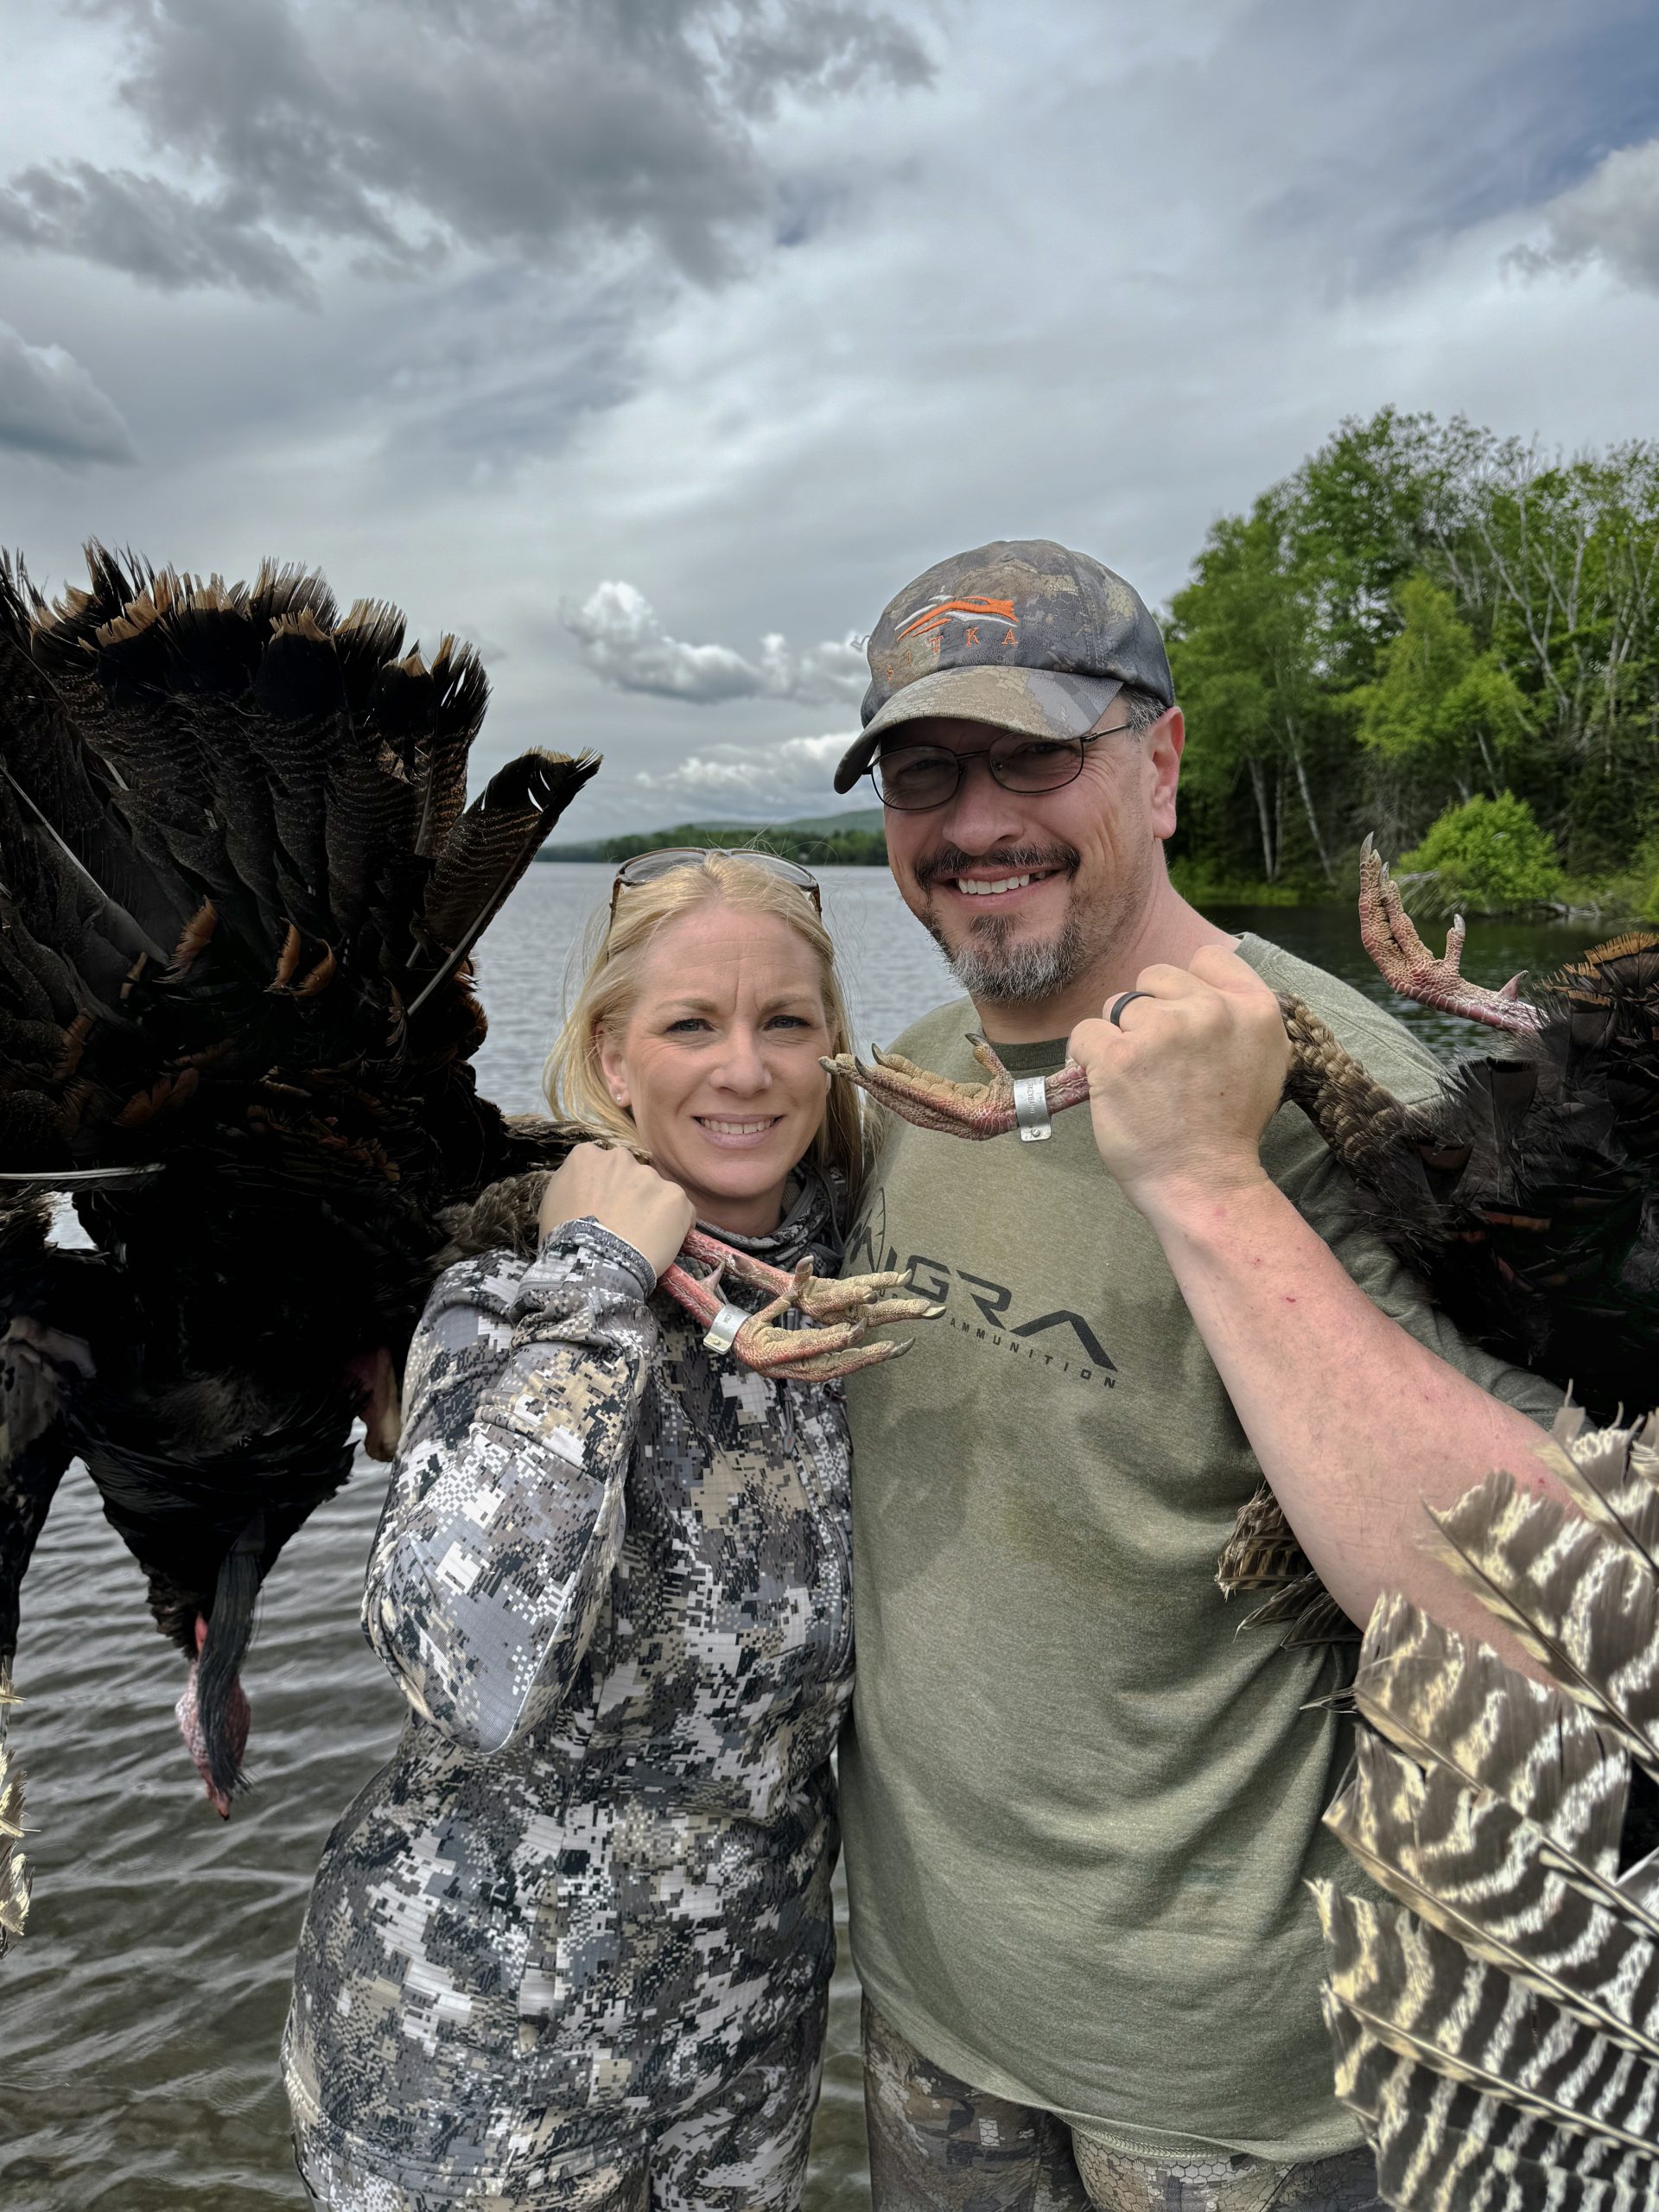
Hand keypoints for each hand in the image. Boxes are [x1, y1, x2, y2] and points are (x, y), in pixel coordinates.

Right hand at [538, 1143, 694, 1280]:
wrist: (593, 1265)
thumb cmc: (564, 1239)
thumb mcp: (552, 1203)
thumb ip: (572, 1184)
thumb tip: (585, 1186)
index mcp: (587, 1156)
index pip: (601, 1165)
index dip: (604, 1190)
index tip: (604, 1209)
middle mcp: (621, 1158)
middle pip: (631, 1175)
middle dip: (630, 1195)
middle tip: (623, 1225)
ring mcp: (651, 1177)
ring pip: (656, 1192)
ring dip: (652, 1210)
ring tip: (641, 1240)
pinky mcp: (676, 1197)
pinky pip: (681, 1211)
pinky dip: (676, 1225)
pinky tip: (661, 1244)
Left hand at [1066, 945, 1289, 1221]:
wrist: (1204, 1183)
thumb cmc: (1227, 1129)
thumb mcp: (1263, 1060)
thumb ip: (1237, 1017)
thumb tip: (1197, 990)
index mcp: (1255, 1009)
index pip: (1208, 957)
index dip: (1186, 988)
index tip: (1183, 1020)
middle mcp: (1211, 1011)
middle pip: (1155, 978)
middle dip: (1149, 1012)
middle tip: (1160, 1062)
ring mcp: (1163, 1031)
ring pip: (1117, 1005)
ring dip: (1119, 1037)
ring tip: (1139, 1080)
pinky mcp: (1119, 1056)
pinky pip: (1084, 1034)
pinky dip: (1086, 1058)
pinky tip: (1106, 1085)